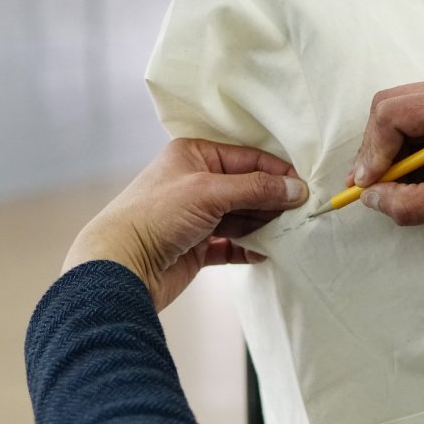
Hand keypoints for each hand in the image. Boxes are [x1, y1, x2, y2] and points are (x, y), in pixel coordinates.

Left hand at [63, 139, 308, 310]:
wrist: (119, 268)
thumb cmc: (155, 216)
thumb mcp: (209, 192)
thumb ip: (256, 189)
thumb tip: (297, 189)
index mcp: (194, 156)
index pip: (248, 158)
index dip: (277, 172)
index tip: (304, 188)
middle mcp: (196, 182)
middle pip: (249, 187)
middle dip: (274, 200)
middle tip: (302, 213)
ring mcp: (198, 216)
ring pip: (244, 216)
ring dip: (266, 225)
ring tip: (289, 233)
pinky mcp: (198, 246)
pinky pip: (233, 244)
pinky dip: (250, 248)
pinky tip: (265, 253)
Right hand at [351, 70, 423, 251]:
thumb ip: (409, 202)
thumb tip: (370, 198)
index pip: (391, 112)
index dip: (372, 152)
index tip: (366, 186)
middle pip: (392, 107)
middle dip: (378, 149)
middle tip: (372, 187)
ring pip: (404, 113)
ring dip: (394, 150)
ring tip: (394, 186)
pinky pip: (423, 119)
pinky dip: (413, 147)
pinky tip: (416, 176)